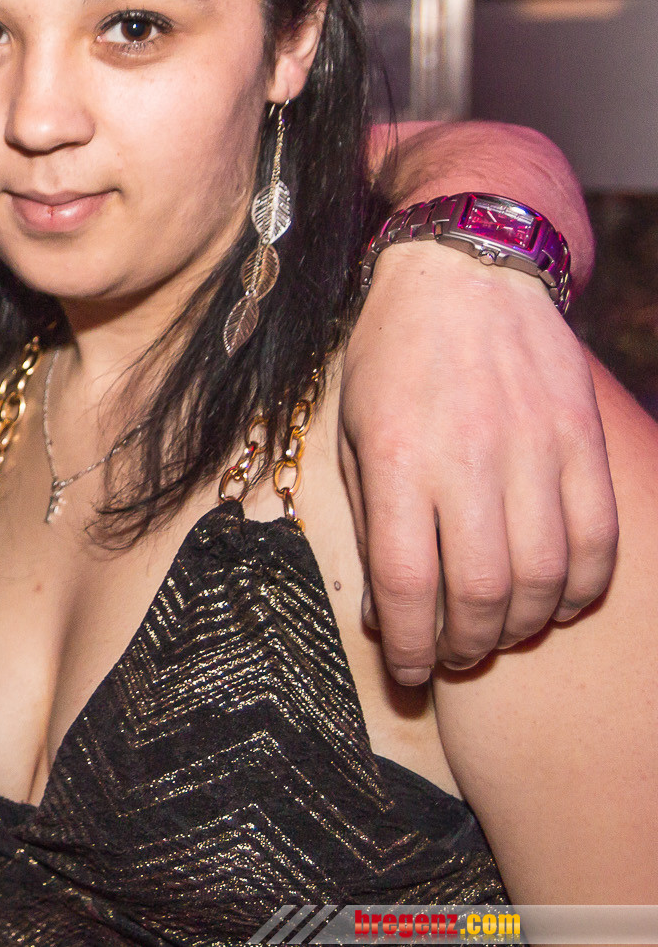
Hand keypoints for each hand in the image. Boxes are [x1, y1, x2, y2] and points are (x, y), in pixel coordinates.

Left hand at [339, 242, 616, 684]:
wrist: (463, 273)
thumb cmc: (391, 358)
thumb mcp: (351, 431)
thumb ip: (368, 520)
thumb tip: (387, 611)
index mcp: (396, 460)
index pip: (407, 584)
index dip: (410, 646)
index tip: (408, 673)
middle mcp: (468, 459)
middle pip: (481, 592)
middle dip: (465, 644)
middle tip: (451, 654)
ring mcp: (534, 449)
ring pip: (545, 577)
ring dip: (522, 625)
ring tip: (497, 631)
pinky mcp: (581, 440)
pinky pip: (597, 538)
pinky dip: (582, 587)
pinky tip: (558, 599)